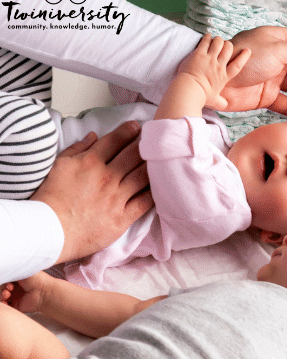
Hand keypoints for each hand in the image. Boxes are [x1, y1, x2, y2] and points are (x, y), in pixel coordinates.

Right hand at [0, 272, 48, 312]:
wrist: (45, 291)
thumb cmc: (37, 279)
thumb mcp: (23, 272)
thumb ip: (13, 272)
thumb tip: (5, 273)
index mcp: (19, 280)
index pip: (6, 281)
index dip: (4, 281)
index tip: (9, 282)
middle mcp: (17, 289)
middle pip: (2, 289)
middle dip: (3, 289)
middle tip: (10, 288)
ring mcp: (16, 298)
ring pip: (2, 298)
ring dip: (2, 296)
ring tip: (8, 294)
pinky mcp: (17, 306)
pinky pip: (6, 307)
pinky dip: (3, 305)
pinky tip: (5, 302)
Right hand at [30, 122, 153, 263]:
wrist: (50, 231)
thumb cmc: (52, 200)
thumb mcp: (59, 167)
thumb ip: (77, 149)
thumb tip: (93, 136)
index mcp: (90, 162)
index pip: (115, 140)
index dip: (129, 130)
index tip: (137, 127)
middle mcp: (107, 177)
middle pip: (133, 155)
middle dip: (145, 143)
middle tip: (155, 137)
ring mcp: (116, 197)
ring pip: (143, 175)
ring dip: (153, 165)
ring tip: (162, 158)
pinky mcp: (123, 217)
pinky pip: (145, 202)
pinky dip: (155, 192)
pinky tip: (164, 185)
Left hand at [178, 34, 250, 109]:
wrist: (190, 91)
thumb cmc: (202, 97)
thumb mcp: (215, 101)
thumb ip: (221, 102)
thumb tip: (225, 106)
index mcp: (224, 77)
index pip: (238, 64)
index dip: (244, 56)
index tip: (247, 50)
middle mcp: (219, 66)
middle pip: (229, 48)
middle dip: (227, 45)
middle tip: (222, 47)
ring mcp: (209, 59)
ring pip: (219, 41)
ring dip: (217, 40)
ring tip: (213, 42)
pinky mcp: (199, 54)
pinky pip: (206, 40)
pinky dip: (207, 37)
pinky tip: (206, 39)